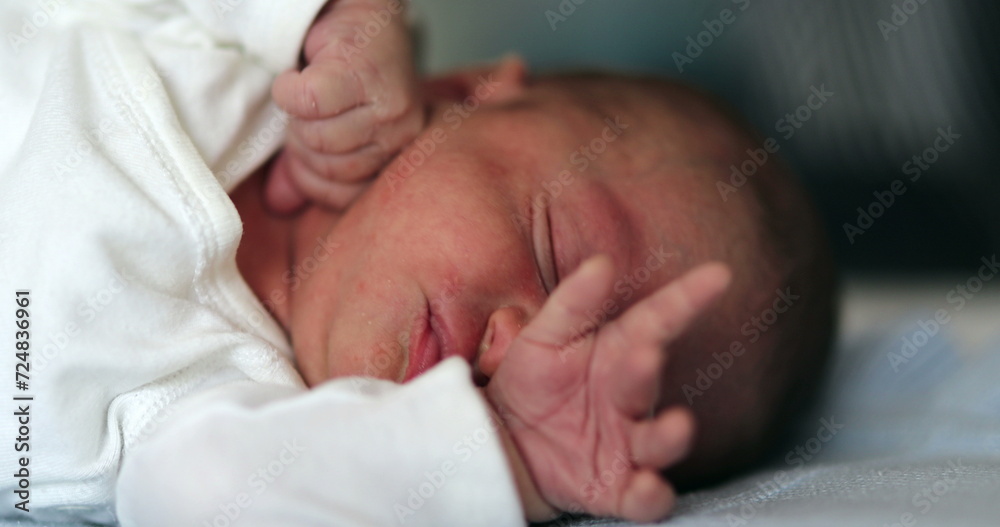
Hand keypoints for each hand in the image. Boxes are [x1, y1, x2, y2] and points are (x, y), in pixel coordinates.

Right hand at [267, 0, 424, 212]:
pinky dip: (290, 90)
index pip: (341, 196)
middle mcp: (401, 137)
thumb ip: (305, 170)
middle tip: (307, 110)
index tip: (302, 144)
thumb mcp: (329, 129)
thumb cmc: (342, 74)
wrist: (355, 12)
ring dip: (297, 113)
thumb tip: (278, 204)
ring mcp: (390, 107)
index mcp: (394, 157)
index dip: (308, 175)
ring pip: (317, 136)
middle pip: (326, 167)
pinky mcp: (365, 75)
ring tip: (308, 91)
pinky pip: (308, 102)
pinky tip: (299, 75)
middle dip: (301, 140)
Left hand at [486, 256, 730, 522]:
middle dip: (649, 369)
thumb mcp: (544, 335)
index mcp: (619, 353)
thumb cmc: (531, 381)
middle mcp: (631, 397)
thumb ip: (574, 301)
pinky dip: (652, 496)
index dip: (688, 297)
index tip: (719, 274)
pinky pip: (644, 497)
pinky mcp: (616, 488)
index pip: (658, 320)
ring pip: (660, 442)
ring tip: (678, 425)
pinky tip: (649, 486)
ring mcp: (628, 444)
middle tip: (647, 352)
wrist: (501, 443)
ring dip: (671, 436)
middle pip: (649, 381)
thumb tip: (601, 262)